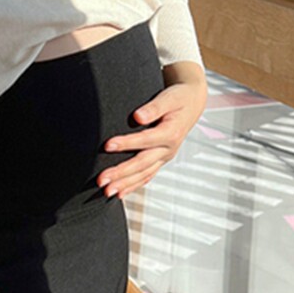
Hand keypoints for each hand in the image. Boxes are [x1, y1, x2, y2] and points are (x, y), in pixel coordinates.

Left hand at [97, 63, 207, 199]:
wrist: (192, 104)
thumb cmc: (179, 98)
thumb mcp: (169, 97)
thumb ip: (154, 107)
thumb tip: (138, 117)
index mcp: (171, 133)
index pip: (145, 140)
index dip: (126, 143)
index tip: (107, 145)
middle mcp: (169, 149)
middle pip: (142, 163)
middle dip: (121, 173)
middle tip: (101, 179)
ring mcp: (165, 157)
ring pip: (143, 174)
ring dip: (124, 184)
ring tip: (107, 192)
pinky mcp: (161, 160)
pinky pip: (147, 176)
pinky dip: (133, 186)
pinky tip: (120, 194)